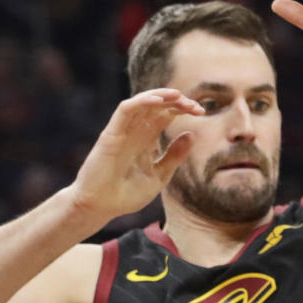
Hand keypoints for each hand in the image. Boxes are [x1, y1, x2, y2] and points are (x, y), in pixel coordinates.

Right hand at [71, 89, 204, 222]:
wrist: (101, 207)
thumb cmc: (126, 194)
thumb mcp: (159, 176)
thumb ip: (173, 157)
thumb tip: (191, 135)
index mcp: (147, 140)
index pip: (166, 115)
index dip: (183, 109)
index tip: (201, 112)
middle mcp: (135, 131)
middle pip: (157, 106)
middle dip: (177, 101)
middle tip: (196, 106)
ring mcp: (123, 131)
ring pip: (142, 103)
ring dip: (160, 96)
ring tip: (179, 95)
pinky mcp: (111, 133)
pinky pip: (125, 110)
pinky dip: (141, 102)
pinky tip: (158, 101)